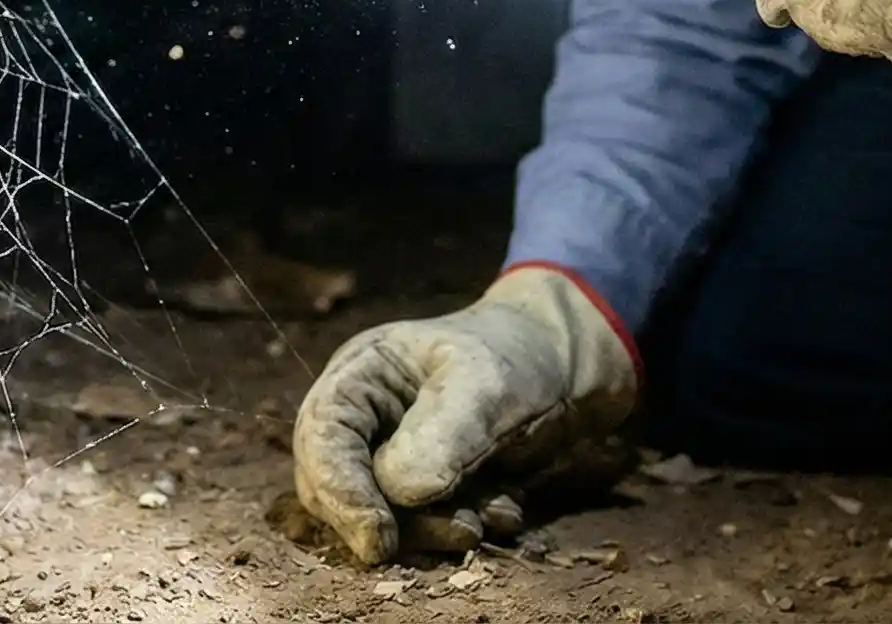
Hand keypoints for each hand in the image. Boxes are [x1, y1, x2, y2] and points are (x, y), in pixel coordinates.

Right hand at [290, 265, 637, 564]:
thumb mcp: (486, 383)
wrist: (570, 364)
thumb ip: (440, 433)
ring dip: (431, 532)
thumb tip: (398, 490)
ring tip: (483, 525)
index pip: (321, 439)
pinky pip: (424, 524)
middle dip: (389, 522)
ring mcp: (394, 456)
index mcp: (362, 376)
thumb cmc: (520, 354)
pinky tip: (504, 511)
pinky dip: (460, 527)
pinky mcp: (428, 488)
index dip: (341, 492)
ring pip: (383, 515)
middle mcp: (367, 420)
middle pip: (340, 487)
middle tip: (452, 534)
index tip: (379, 537)